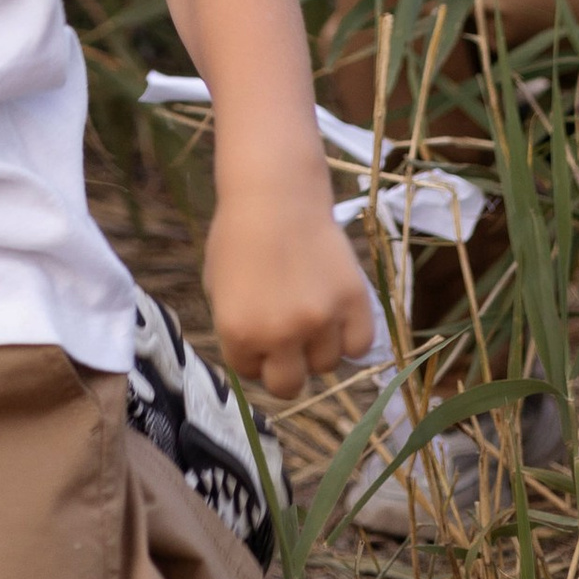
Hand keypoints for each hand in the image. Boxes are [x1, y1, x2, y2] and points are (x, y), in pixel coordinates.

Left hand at [204, 192, 375, 402]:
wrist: (275, 192)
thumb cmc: (239, 235)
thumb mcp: (218, 287)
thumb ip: (237, 329)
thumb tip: (258, 359)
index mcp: (239, 332)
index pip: (249, 372)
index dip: (253, 352)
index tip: (259, 328)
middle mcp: (280, 334)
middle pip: (288, 386)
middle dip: (285, 366)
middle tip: (288, 340)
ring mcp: (320, 319)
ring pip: (326, 365)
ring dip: (318, 346)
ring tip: (312, 313)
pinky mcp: (353, 301)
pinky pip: (359, 345)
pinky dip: (350, 336)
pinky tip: (338, 315)